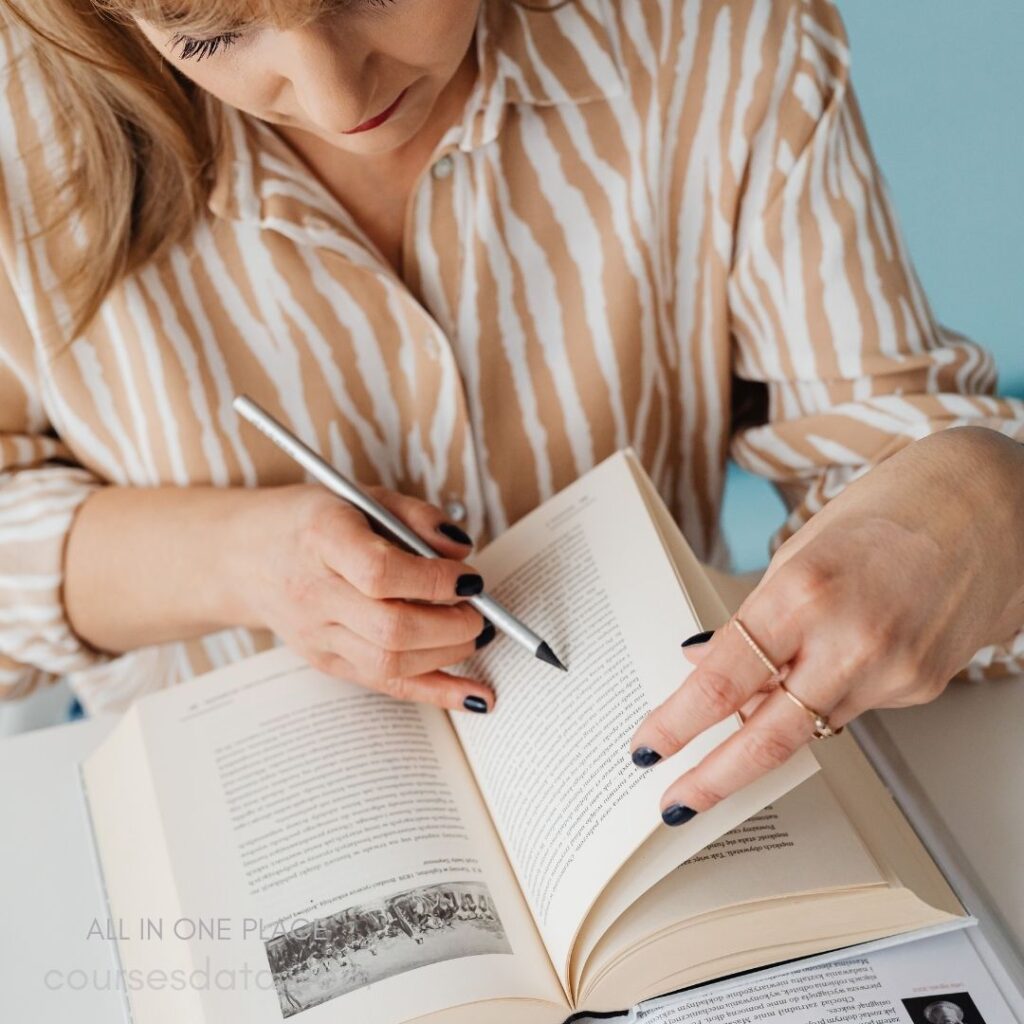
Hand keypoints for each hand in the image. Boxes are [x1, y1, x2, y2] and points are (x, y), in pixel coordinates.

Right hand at [235, 483, 494, 712]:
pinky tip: (476, 695)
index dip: (434, 581)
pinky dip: (436, 692)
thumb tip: (462, 552)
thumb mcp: (363, 496)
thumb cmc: (312, 522)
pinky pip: (386, 684)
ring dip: (448, 654)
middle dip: (451, 625)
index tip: (470, 578)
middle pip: (391, 628)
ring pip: (390, 663)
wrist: (245, 557)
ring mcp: (317, 635)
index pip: (381, 573)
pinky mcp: (326, 662)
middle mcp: (314, 593)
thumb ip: (416, 518)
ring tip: (476, 633)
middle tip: (481, 611)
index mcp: (322, 539)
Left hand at [631, 427, 1023, 824]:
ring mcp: (893, 673)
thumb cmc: (890, 512)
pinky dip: (828, 691)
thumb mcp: (799, 550)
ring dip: (775, 722)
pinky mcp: (922, 688)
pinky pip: (852, 707)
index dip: (676, 723)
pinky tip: (842, 651)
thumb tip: (704, 660)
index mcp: (803, 594)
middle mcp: (850, 642)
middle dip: (713, 779)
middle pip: (767, 737)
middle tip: (675, 803)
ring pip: (810, 724)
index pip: (721, 681)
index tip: (647, 746)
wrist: (989, 508)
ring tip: (770, 689)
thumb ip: (753, 614)